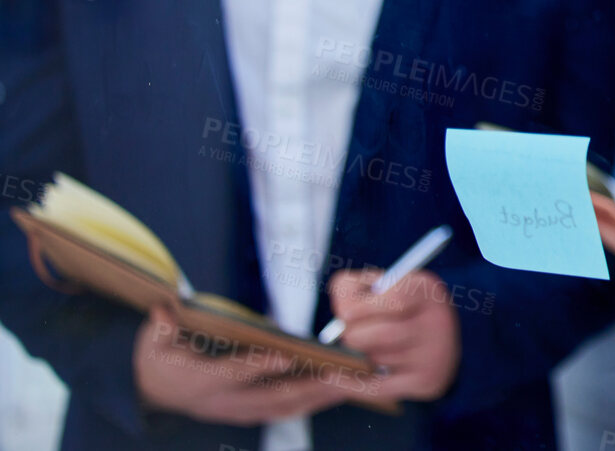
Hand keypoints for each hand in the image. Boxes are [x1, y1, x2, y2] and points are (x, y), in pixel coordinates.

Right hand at [133, 307, 360, 424]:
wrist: (153, 391)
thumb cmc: (159, 356)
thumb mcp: (152, 341)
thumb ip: (161, 329)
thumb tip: (165, 311)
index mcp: (197, 382)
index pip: (231, 374)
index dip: (257, 366)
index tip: (285, 355)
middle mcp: (223, 402)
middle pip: (271, 397)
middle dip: (309, 386)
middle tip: (340, 371)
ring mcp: (239, 411)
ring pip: (286, 407)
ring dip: (321, 395)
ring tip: (353, 379)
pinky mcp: (253, 412)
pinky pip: (290, 409)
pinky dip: (317, 400)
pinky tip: (343, 387)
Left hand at [326, 269, 459, 402]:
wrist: (439, 341)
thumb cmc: (401, 307)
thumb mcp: (384, 285)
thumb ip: (352, 287)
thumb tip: (341, 311)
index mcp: (427, 292)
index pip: (395, 299)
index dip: (364, 308)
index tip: (345, 314)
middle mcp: (437, 322)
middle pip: (382, 334)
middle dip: (354, 335)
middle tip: (349, 334)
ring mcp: (434, 355)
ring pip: (377, 360)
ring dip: (363, 355)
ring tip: (370, 347)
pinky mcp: (426, 382)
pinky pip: (376, 387)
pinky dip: (351, 383)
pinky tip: (335, 376)